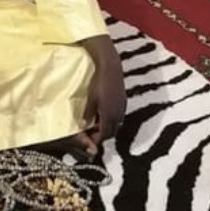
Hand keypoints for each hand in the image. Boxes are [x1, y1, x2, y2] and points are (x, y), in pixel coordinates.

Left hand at [79, 35, 126, 156]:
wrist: (111, 69)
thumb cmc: (98, 83)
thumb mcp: (91, 99)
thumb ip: (89, 113)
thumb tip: (85, 123)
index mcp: (109, 116)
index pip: (105, 135)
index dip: (97, 140)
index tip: (90, 141)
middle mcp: (118, 115)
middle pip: (112, 132)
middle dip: (103, 136)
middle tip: (92, 135)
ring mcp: (122, 108)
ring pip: (116, 125)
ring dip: (108, 128)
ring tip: (97, 125)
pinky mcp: (124, 102)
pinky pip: (119, 117)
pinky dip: (111, 120)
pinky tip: (104, 115)